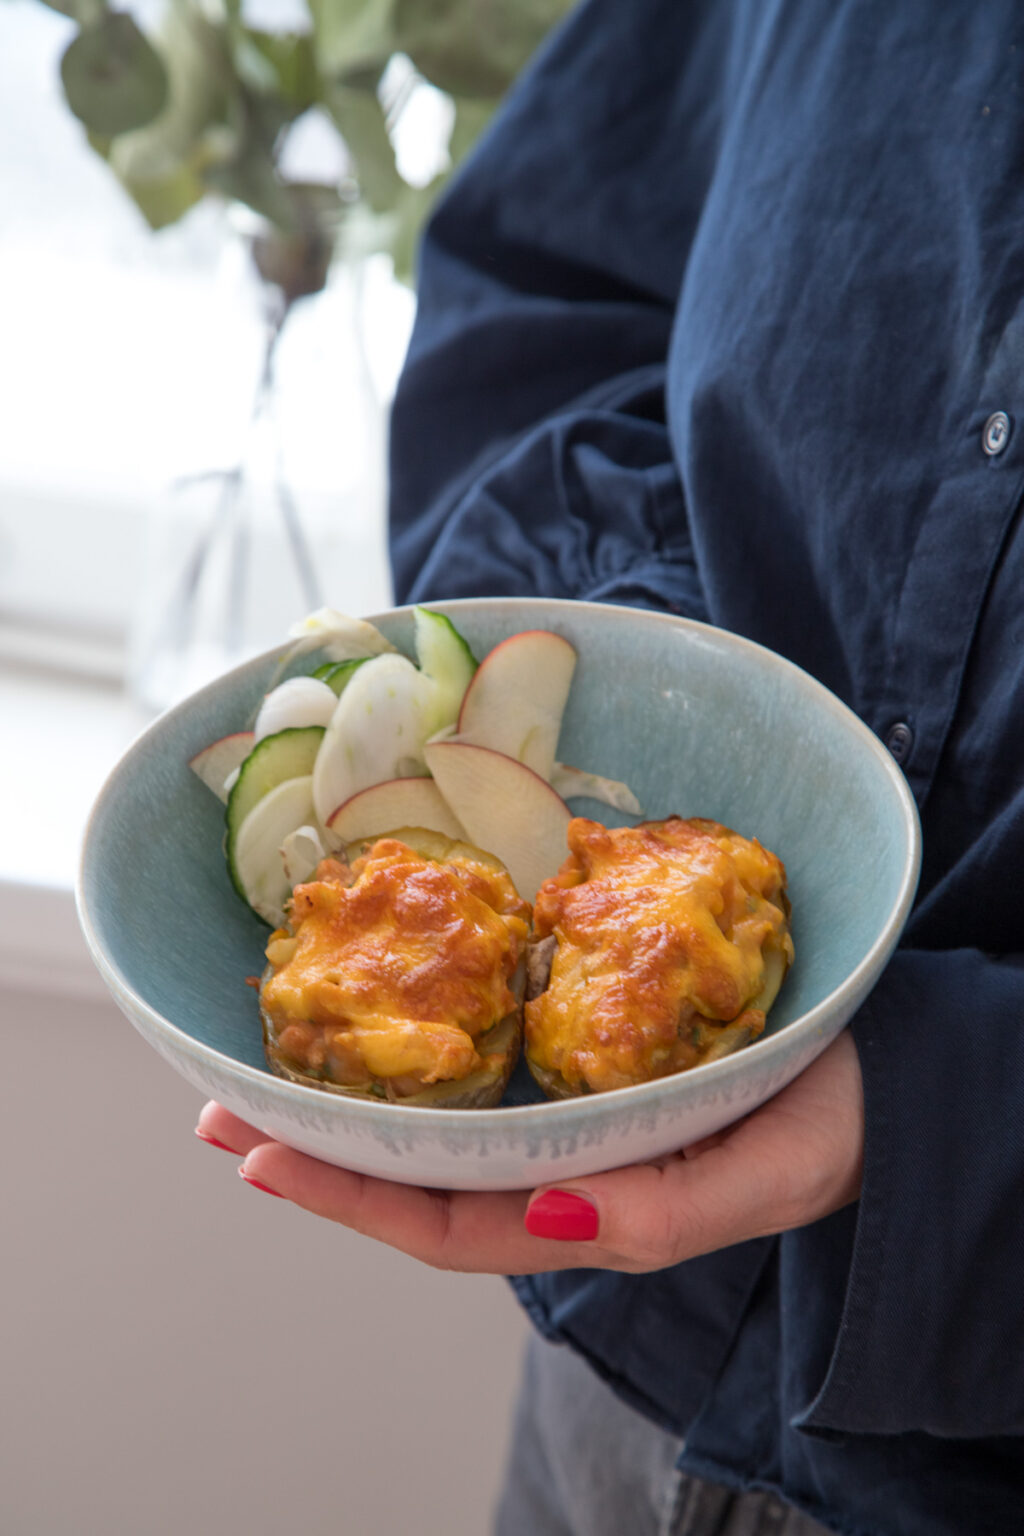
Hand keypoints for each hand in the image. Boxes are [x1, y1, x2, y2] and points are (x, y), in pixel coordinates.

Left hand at [197, 1030, 862, 1274]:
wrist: (874, 1074)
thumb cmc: (827, 1129)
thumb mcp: (764, 1176)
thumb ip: (666, 1213)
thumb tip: (550, 1216)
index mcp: (591, 1213)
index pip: (445, 1222)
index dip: (349, 1198)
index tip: (258, 1157)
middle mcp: (559, 1170)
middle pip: (414, 1176)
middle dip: (314, 1151)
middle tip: (217, 1111)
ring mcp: (565, 1118)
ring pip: (437, 1124)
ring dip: (349, 1103)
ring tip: (262, 1072)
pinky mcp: (581, 1061)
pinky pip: (482, 1067)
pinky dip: (417, 1054)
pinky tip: (379, 1027)